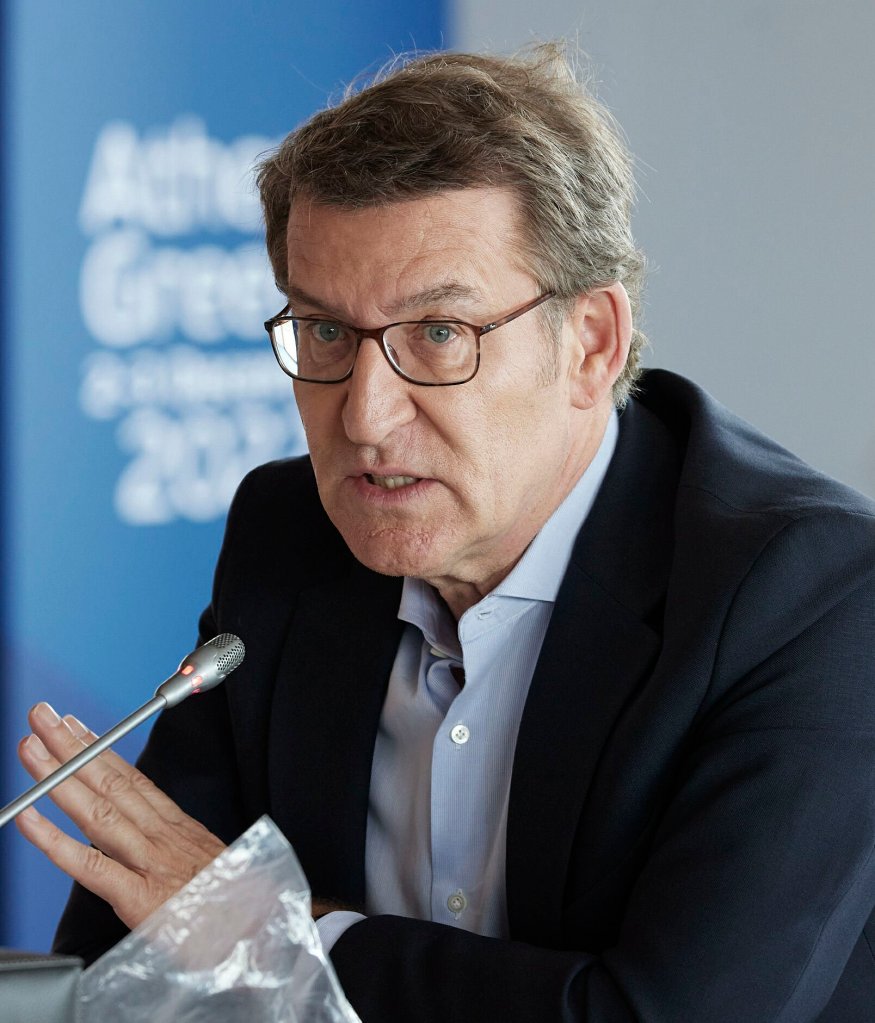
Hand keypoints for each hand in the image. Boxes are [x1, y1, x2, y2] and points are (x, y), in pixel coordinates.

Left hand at [16, 702, 225, 929]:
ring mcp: (149, 863)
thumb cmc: (236, 909)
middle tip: (42, 717)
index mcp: (178, 828)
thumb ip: (181, 850)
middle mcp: (161, 836)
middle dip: (73, 747)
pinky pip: (89, 865)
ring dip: (59, 777)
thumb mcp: (215, 864)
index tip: (77, 727)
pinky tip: (28, 819)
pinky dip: (54, 841)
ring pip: (97, 811)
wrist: (263, 936)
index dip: (101, 751)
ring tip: (31, 749)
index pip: (132, 780)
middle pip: (111, 783)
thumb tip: (162, 840)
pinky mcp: (137, 897)